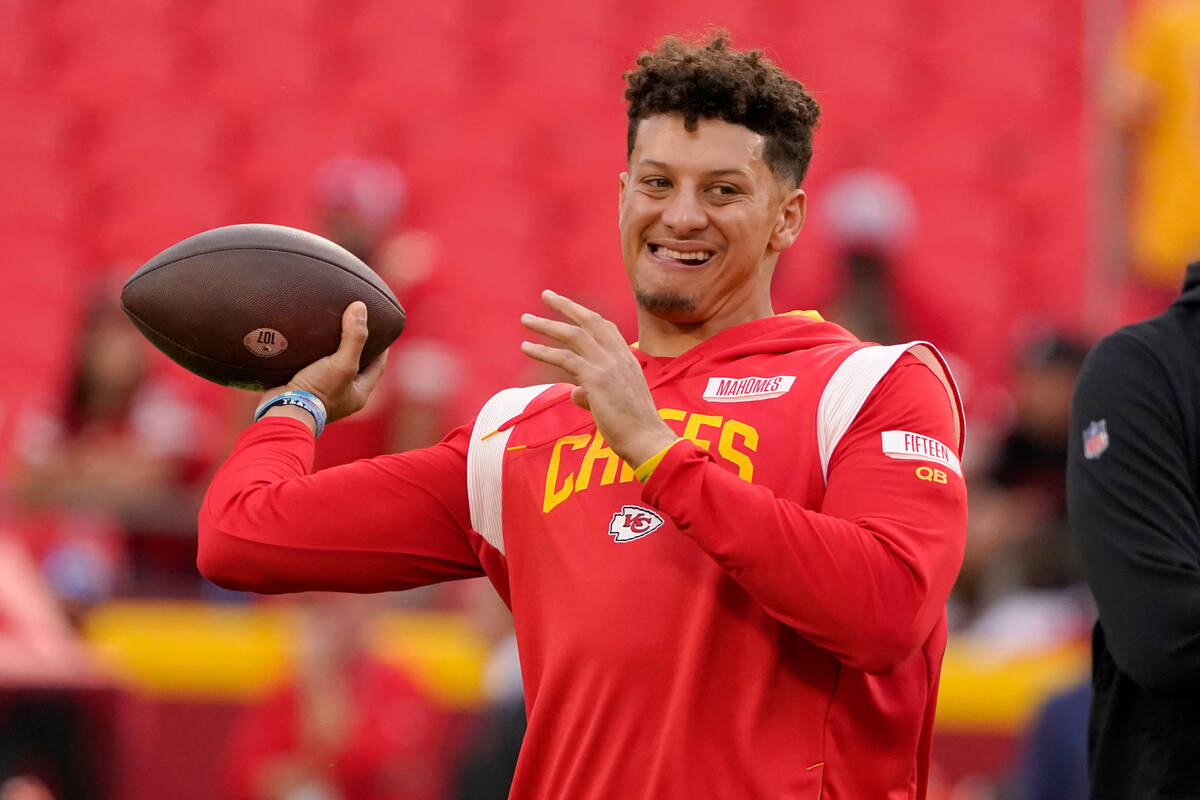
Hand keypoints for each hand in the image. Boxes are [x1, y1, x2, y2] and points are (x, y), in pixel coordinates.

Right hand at [263, 301, 388, 424]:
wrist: (283, 412)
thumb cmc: (318, 392)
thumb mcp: (342, 363)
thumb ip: (354, 337)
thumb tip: (360, 307)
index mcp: (359, 393)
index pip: (378, 365)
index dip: (382, 347)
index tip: (382, 328)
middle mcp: (344, 396)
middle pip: (356, 366)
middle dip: (358, 348)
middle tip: (356, 326)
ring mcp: (323, 395)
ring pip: (333, 368)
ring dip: (333, 351)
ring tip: (331, 330)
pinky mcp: (304, 390)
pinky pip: (313, 369)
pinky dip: (312, 356)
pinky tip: (307, 342)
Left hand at [520, 290, 676, 466]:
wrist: (647, 438)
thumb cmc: (634, 426)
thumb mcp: (616, 402)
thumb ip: (594, 392)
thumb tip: (576, 393)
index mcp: (628, 358)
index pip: (606, 328)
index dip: (587, 316)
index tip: (571, 308)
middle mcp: (619, 356)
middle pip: (589, 321)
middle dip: (566, 306)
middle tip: (546, 295)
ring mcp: (608, 365)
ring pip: (573, 335)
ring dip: (546, 325)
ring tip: (526, 320)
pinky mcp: (596, 379)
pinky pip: (565, 358)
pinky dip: (543, 351)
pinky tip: (526, 347)